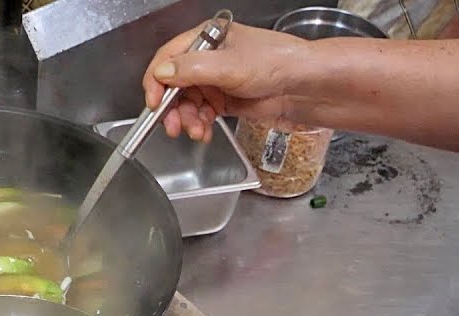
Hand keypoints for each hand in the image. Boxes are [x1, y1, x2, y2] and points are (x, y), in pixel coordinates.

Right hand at [144, 22, 305, 140]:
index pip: (168, 58)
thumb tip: (161, 74)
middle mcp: (207, 59)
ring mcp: (215, 81)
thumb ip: (191, 69)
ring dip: (186, 120)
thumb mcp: (229, 65)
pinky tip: (203, 132)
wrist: (304, 87)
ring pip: (186, 103)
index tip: (154, 103)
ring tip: (196, 131)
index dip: (157, 81)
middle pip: (174, 85)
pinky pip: (201, 114)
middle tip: (173, 126)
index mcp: (206, 39)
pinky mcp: (223, 101)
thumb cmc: (276, 63)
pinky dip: (199, 125)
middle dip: (171, 108)